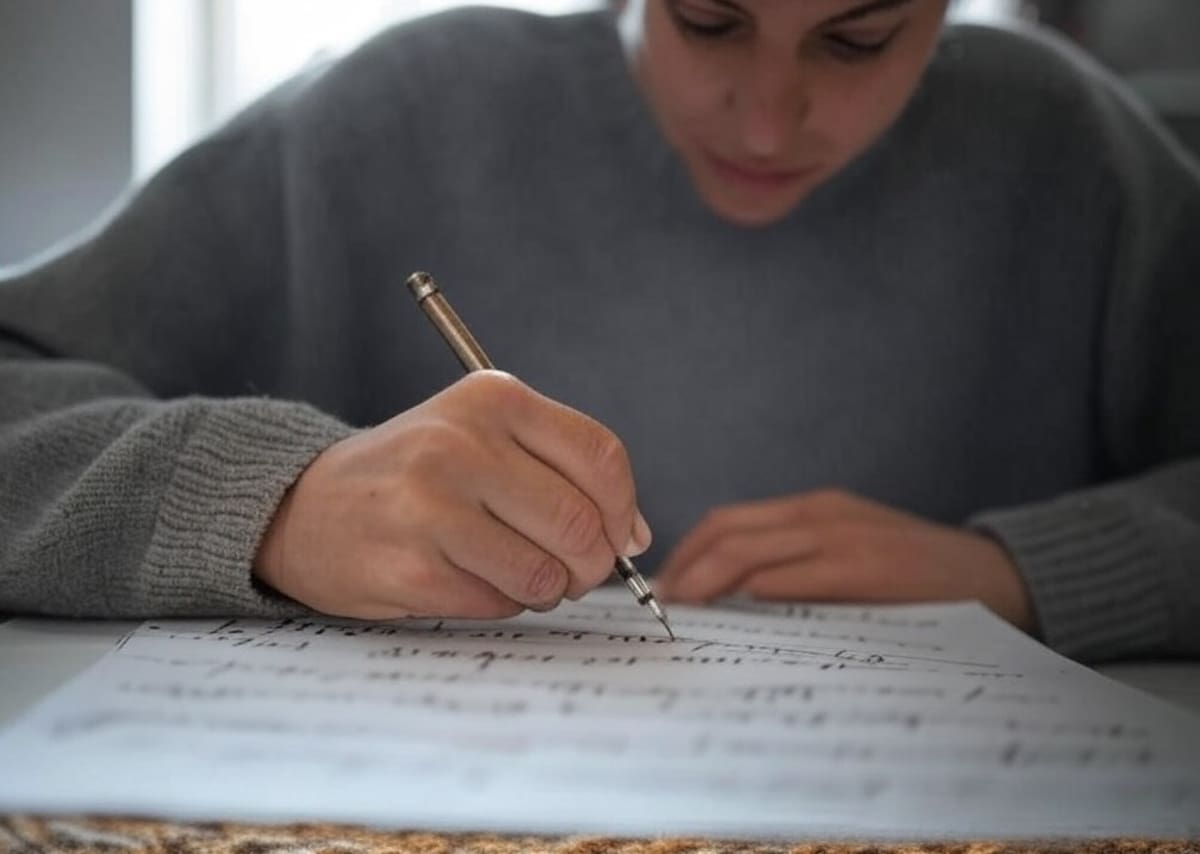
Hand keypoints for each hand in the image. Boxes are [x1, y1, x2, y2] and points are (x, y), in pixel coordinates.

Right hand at [254, 371, 651, 619]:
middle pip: (581, 523)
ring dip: (548, 590)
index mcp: (491, 398)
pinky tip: (468, 581)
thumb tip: (635, 535)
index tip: (620, 537)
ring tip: (516, 575)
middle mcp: (461, 442)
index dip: (623, 510)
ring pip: (546, 573)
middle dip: (591, 564)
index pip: (601, 457)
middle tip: (572, 572)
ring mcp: (431, 504)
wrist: (303, 506)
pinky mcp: (411, 564)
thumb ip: (561, 471)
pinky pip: (500, 603)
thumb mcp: (484, 438)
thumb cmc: (414, 475)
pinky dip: (501, 604)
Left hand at [654, 489, 1034, 631]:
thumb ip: (802, 567)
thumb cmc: (919, 577)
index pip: (729, 523)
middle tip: (658, 604)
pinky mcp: (861, 566)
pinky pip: (788, 576)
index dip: (687, 552)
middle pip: (726, 531)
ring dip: (702, 580)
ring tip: (679, 612)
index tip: (663, 585)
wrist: (998, 576)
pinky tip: (728, 616)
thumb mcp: (856, 554)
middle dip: (683, 567)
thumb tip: (735, 600)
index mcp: (816, 510)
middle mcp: (821, 515)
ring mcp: (841, 536)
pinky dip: (747, 592)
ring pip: (746, 550)